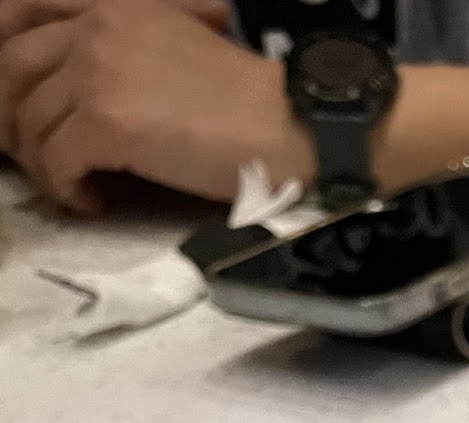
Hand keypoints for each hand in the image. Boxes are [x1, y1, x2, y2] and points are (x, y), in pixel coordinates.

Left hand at [0, 0, 307, 210]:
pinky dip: (67, 188)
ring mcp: (96, 75)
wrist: (285, 126)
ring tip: (73, 185)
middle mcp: (94, 31)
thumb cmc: (247, 102)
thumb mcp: (174, 49)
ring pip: (31, 121)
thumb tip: (90, 93)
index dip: (11, 71)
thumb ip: (127, 55)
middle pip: (14, 71)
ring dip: (43, 163)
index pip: (24, 22)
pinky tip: (92, 201)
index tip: (21, 110)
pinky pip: (57, 160)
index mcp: (111, 8)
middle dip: (15, 120)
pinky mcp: (106, 122)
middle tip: (36, 158)